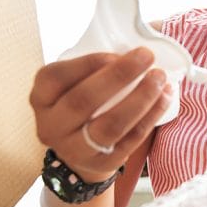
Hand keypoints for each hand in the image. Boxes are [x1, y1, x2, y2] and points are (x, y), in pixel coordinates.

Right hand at [30, 47, 172, 182]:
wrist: (79, 152)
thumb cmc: (81, 104)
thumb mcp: (72, 84)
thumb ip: (91, 67)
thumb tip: (134, 43)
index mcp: (42, 98)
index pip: (56, 78)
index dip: (87, 63)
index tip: (116, 52)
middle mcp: (52, 126)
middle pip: (83, 101)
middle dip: (119, 76)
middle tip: (146, 56)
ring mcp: (75, 149)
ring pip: (109, 125)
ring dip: (139, 98)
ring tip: (159, 78)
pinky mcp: (102, 163)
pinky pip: (130, 140)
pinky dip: (150, 116)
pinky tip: (164, 97)